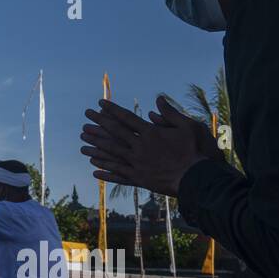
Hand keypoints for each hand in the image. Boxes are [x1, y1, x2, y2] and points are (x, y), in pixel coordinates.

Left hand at [80, 96, 207, 197]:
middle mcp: (140, 147)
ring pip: (112, 154)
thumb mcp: (188, 126)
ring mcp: (138, 164)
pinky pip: (119, 174)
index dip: (112, 110)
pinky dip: (106, 172)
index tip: (100, 104)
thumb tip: (158, 98)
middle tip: (85, 118)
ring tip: (82, 144)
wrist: (197, 178)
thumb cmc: (195, 151)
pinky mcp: (140, 179)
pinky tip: (94, 170)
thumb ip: (171, 112)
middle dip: (98, 125)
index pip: (126, 118)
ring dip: (96, 148)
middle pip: (115, 134)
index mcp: (151, 133)